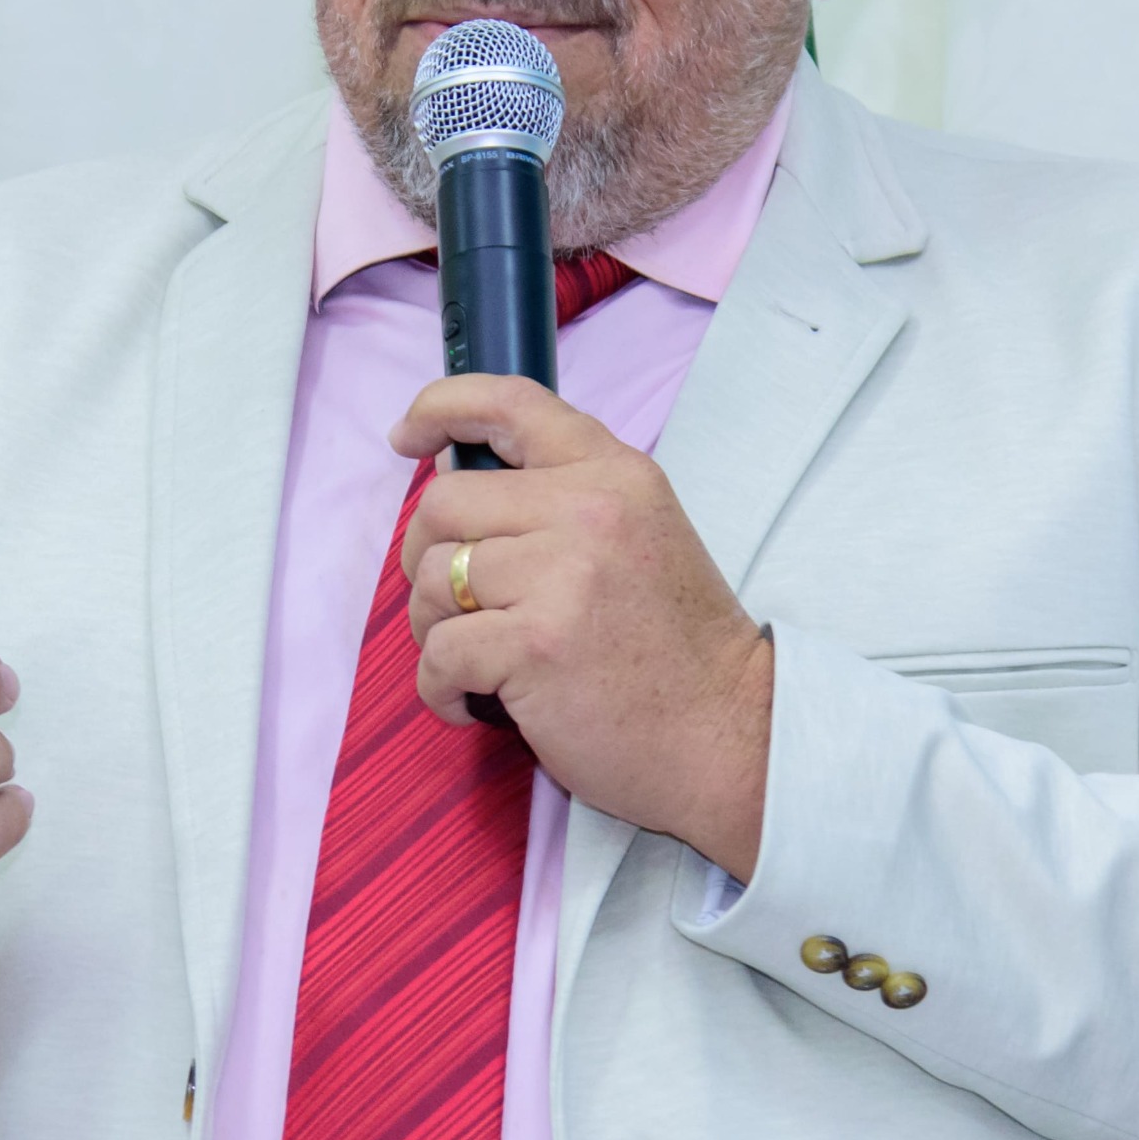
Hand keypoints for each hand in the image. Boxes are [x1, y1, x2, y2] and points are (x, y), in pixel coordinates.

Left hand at [393, 377, 774, 876]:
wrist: (731, 736)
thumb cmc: (675, 646)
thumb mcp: (638, 536)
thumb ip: (556, 495)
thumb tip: (447, 469)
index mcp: (614, 473)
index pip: (511, 403)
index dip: (442, 407)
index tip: (407, 435)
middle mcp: (588, 509)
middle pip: (445, 503)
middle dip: (428, 556)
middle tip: (456, 604)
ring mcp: (560, 576)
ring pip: (433, 578)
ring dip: (434, 627)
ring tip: (478, 659)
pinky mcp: (533, 645)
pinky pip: (438, 653)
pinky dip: (440, 687)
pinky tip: (475, 703)